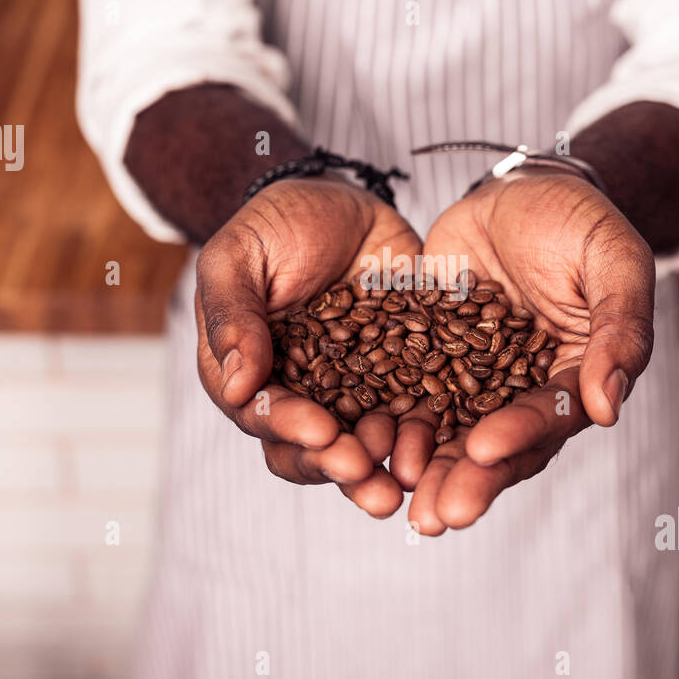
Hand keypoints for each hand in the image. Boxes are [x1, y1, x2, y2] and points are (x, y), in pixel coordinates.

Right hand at [195, 176, 420, 517]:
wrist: (343, 202)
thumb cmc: (275, 224)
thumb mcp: (238, 257)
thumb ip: (233, 316)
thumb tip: (236, 387)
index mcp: (249, 375)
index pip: (263, 416)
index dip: (290, 429)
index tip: (322, 432)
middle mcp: (300, 395)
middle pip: (312, 449)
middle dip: (338, 466)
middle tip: (366, 471)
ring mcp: (352, 390)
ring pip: (363, 444)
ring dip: (382, 466)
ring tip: (405, 476)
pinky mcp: (400, 378)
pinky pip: (414, 414)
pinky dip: (426, 434)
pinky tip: (445, 445)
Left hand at [396, 170, 655, 533]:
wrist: (519, 189)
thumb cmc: (578, 220)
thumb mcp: (613, 261)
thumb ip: (618, 330)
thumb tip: (607, 408)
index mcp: (575, 377)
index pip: (550, 418)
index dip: (519, 437)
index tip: (483, 451)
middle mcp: (524, 391)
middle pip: (497, 445)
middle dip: (465, 480)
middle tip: (436, 516)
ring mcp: (475, 379)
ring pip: (448, 433)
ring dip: (423, 468)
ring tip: (394, 495)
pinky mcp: (430, 358)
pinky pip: (407, 395)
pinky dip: (387, 423)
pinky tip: (361, 445)